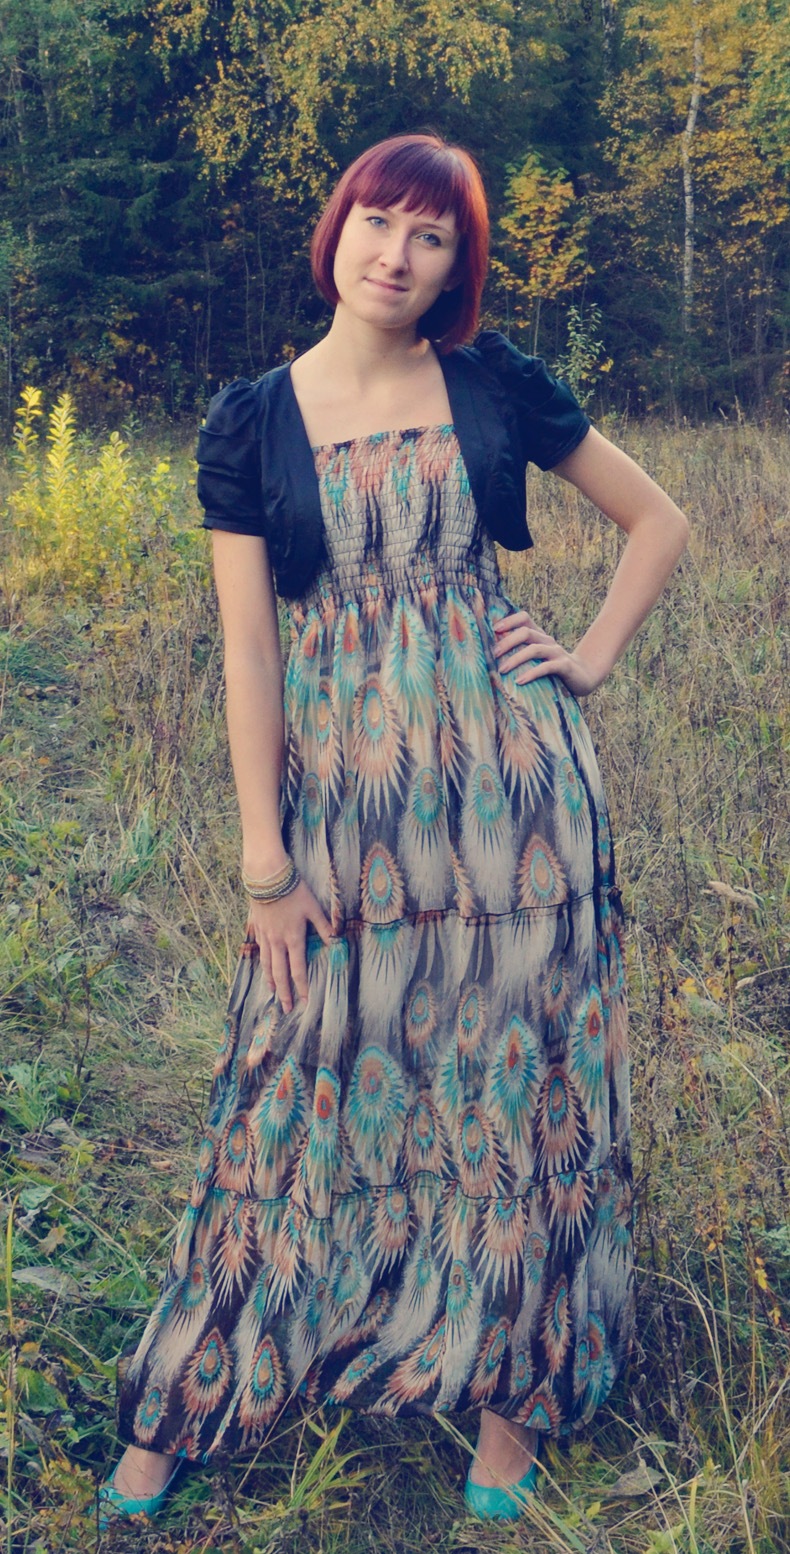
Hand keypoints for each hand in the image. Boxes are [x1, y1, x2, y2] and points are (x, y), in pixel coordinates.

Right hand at [246, 879, 332, 1012]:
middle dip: (284, 993)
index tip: (305, 1002)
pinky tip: (262, 967)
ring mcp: (264, 936)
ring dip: (270, 981)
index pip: (298, 970)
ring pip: (266, 964)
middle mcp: (277, 942)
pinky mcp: (256, 928)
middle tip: (286, 1008)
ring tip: (272, 992)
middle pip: (279, 973)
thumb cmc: (293, 891)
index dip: (302, 987)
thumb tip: (336, 941)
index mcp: (294, 938)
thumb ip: (323, 926)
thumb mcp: (313, 907)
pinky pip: (258, 950)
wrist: (266, 877)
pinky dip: (261, 963)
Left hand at [493, 611, 604, 697]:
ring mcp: (557, 652)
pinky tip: (520, 681)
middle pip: (526, 632)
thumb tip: (493, 652)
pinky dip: (532, 673)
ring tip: (502, 669)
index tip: (494, 629)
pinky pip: (546, 667)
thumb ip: (520, 651)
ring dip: (516, 659)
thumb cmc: (552, 668)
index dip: (509, 620)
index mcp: (539, 635)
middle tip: (494, 654)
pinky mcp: (564, 666)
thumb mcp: (536, 657)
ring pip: (534, 649)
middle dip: (507, 642)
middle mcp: (547, 640)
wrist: (583, 677)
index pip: (524, 618)